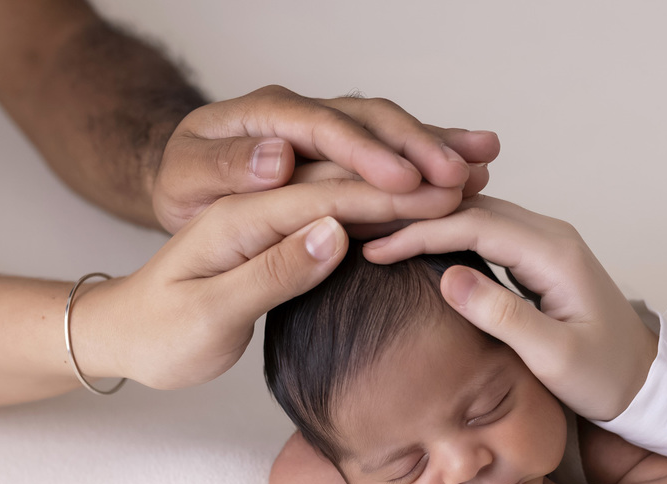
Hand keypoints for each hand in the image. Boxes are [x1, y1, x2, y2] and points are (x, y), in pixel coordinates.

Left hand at [72, 179, 462, 388]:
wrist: (124, 327)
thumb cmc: (159, 328)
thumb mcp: (205, 312)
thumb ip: (269, 271)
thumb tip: (334, 232)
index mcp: (240, 209)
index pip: (325, 190)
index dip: (386, 191)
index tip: (440, 197)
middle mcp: (261, 191)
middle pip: (349, 166)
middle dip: (414, 166)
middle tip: (473, 176)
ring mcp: (276, 199)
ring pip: (358, 170)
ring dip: (415, 164)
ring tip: (472, 167)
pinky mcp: (288, 217)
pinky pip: (352, 191)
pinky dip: (396, 186)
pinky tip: (434, 189)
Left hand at [152, 85, 499, 231]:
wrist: (183, 181)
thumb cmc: (182, 188)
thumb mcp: (184, 182)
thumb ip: (227, 171)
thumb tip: (278, 159)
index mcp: (262, 115)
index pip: (322, 127)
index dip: (365, 153)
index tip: (403, 179)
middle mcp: (304, 111)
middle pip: (369, 120)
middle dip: (417, 147)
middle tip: (457, 178)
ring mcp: (330, 126)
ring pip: (392, 127)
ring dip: (439, 146)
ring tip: (485, 163)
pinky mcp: (347, 148)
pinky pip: (396, 145)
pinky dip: (435, 153)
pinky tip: (474, 163)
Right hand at [363, 197, 657, 420]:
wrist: (645, 383)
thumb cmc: (604, 377)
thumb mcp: (553, 357)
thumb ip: (503, 316)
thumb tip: (446, 277)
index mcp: (555, 253)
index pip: (474, 224)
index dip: (419, 232)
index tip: (373, 248)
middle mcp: (551, 236)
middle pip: (472, 207)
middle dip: (416, 215)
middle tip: (361, 228)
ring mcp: (546, 243)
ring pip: (478, 214)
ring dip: (430, 221)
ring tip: (379, 232)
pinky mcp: (540, 258)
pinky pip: (487, 232)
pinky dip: (449, 234)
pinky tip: (418, 245)